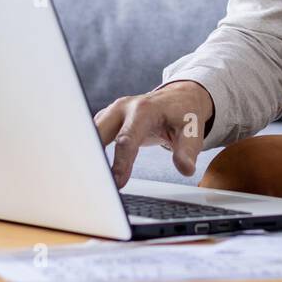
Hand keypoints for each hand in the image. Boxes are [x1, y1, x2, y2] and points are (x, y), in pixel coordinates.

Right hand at [93, 81, 213, 187]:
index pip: (126, 139)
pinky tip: (91, 169)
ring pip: (92, 133)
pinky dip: (91, 151)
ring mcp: (113, 112)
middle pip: (99, 133)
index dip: (120, 163)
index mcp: (143, 110)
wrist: (179, 98)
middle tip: (94, 183)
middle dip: (93, 156)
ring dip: (89, 154)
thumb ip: (187, 151)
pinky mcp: (108, 119)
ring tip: (89, 179)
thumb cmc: (184, 114)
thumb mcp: (192, 131)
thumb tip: (186, 169)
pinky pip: (93, 134)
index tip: (117, 183)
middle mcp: (123, 108)